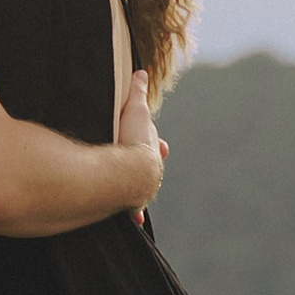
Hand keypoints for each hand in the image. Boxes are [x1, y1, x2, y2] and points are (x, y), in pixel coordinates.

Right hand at [118, 70, 165, 214]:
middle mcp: (151, 171)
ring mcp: (143, 189)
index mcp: (152, 150)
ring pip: (144, 190)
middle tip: (144, 170)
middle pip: (151, 170)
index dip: (156, 145)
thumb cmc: (134, 140)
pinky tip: (137, 222)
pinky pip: (134, 210)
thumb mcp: (135, 110)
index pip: (156, 146)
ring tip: (137, 195)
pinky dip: (135, 214)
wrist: (132, 170)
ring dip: (141, 192)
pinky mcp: (132, 204)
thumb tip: (142, 73)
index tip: (161, 146)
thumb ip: (137, 92)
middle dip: (147, 170)